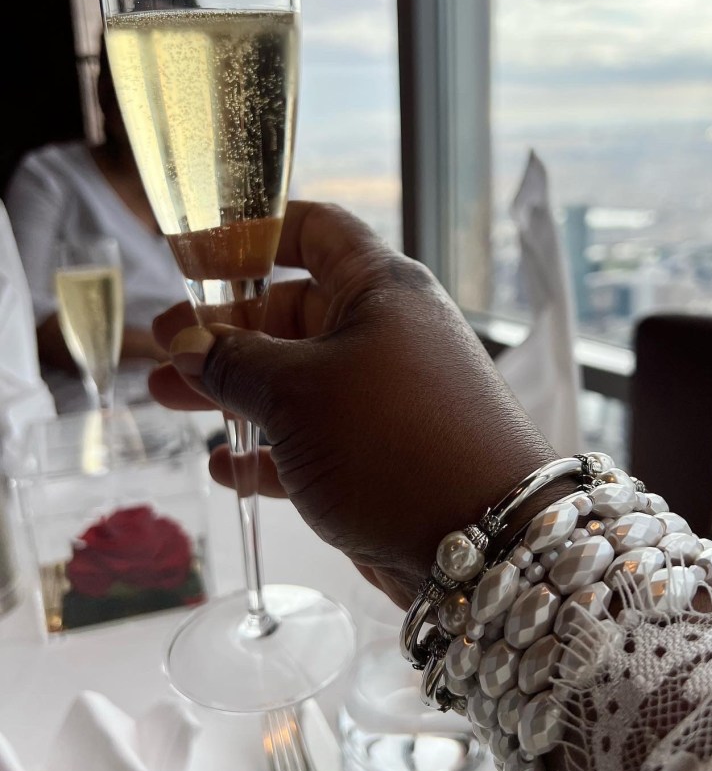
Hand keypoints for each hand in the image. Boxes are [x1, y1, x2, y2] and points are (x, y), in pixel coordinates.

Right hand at [149, 201, 557, 607]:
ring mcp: (385, 398)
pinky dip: (268, 450)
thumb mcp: (299, 392)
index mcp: (380, 289)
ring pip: (296, 379)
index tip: (200, 253)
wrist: (487, 538)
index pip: (316, 231)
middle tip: (165, 344)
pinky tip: (223, 467)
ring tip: (167, 395)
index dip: (257, 232)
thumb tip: (187, 344)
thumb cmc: (391, 440)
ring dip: (233, 388)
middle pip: (294, 311)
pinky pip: (313, 440)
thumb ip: (235, 362)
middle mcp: (386, 334)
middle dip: (226, 326)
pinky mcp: (381, 456)